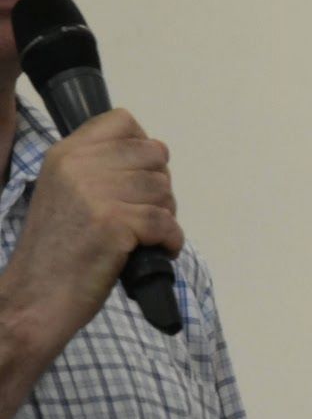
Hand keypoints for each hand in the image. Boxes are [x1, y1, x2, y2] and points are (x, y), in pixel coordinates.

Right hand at [0, 109, 180, 346]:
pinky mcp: (113, 223)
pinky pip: (167, 222)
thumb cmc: (57, 251)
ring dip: (164, 215)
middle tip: (143, 214)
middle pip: (154, 154)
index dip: (142, 147)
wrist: (34, 298)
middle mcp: (79, 166)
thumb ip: (100, 168)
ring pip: (164, 189)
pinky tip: (156, 251)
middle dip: (158, 186)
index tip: (137, 176)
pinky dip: (170, 241)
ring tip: (143, 236)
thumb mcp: (66, 193)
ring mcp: (95, 193)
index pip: (123, 121)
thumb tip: (156, 152)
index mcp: (65, 153)